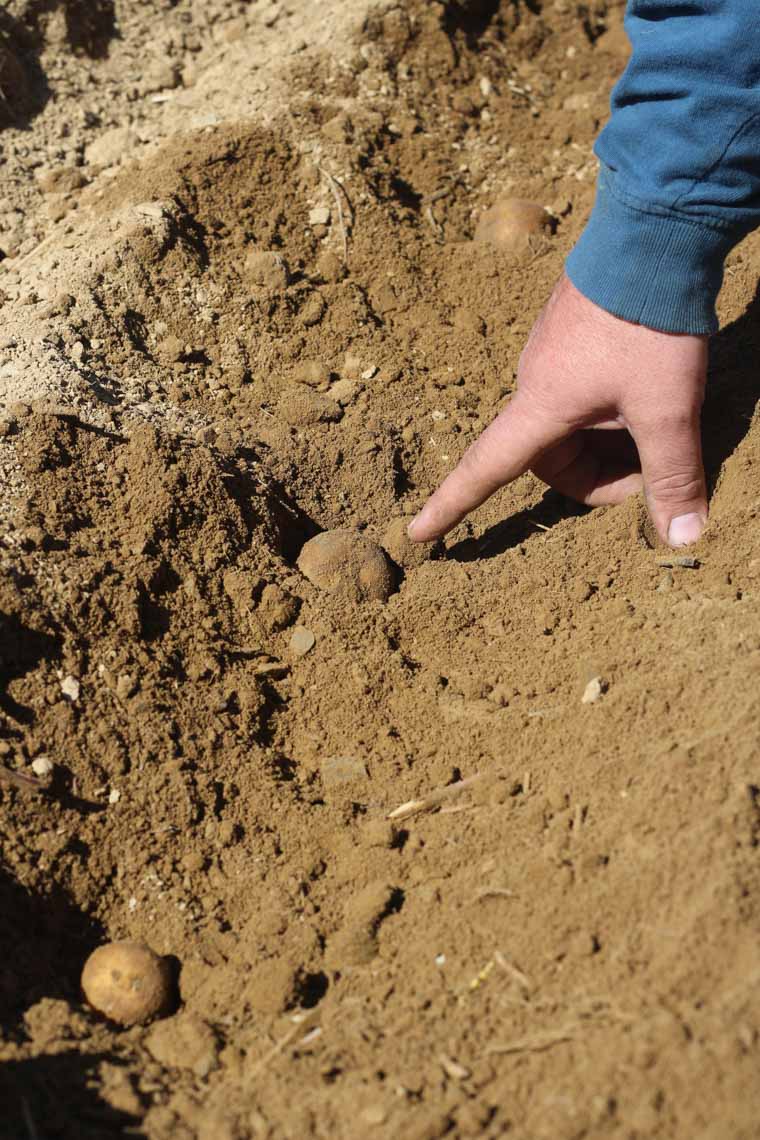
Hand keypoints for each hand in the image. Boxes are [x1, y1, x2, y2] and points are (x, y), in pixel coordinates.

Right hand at [408, 274, 707, 547]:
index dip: (450, 508)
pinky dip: (612, 408)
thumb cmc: (650, 324)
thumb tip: (683, 538)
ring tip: (656, 420)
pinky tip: (649, 386)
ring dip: (608, 440)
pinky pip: (582, 391)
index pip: (483, 471)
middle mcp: (534, 381)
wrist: (656, 233)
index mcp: (539, 406)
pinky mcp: (573, 334)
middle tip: (650, 467)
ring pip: (570, 425)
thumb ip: (673, 473)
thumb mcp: (669, 407)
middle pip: (549, 458)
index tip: (418, 535)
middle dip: (596, 475)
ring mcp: (552, 354)